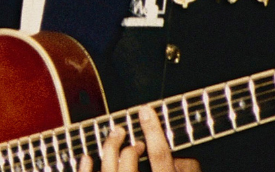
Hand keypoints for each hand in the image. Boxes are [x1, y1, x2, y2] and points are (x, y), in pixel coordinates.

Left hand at [83, 105, 199, 171]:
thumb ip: (189, 170)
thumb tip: (185, 157)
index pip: (161, 157)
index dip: (153, 130)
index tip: (146, 110)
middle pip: (129, 158)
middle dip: (130, 141)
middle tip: (128, 130)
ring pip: (108, 165)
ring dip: (110, 145)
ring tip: (116, 133)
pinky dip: (85, 167)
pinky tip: (87, 157)